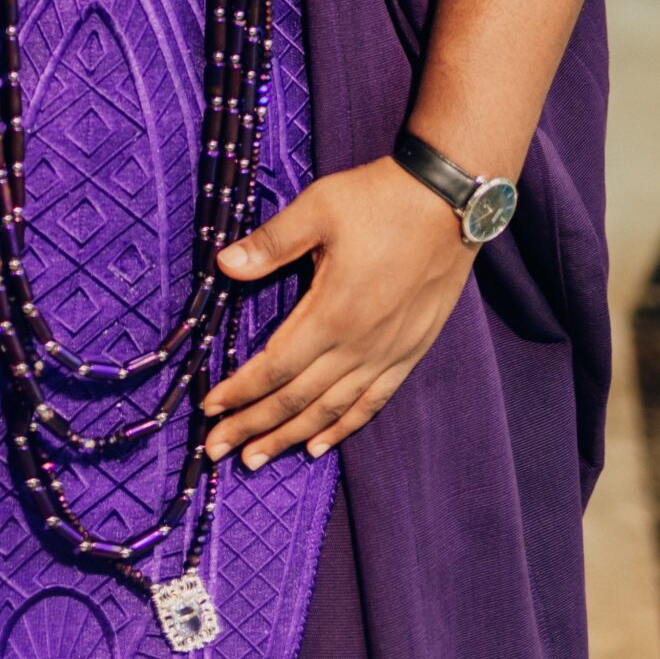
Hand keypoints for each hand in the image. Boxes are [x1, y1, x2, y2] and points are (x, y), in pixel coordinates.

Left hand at [200, 156, 476, 466]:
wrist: (450, 201)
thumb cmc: (379, 200)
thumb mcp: (318, 209)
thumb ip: (271, 242)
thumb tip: (223, 264)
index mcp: (332, 313)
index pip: (274, 367)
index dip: (239, 391)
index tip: (209, 409)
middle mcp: (359, 345)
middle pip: (296, 399)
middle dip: (254, 426)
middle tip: (218, 450)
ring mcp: (388, 353)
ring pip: (331, 410)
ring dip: (290, 437)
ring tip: (257, 458)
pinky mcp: (410, 351)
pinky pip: (372, 402)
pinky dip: (343, 427)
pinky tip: (320, 445)